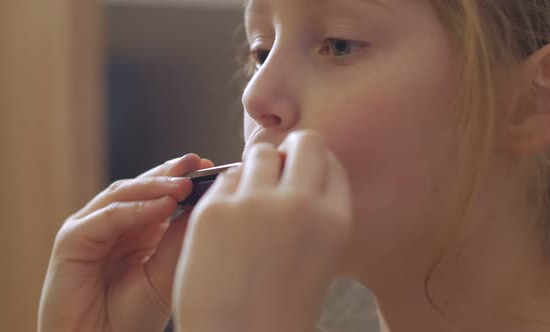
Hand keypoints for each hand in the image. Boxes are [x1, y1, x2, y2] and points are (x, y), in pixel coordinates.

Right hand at [38, 154, 213, 331]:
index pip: (161, 193)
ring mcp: (92, 227)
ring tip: (185, 182)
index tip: (213, 167)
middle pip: (143, 186)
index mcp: (139, 229)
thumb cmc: (132, 316)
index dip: (183, 178)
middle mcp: (115, 223)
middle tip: (198, 163)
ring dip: (156, 186)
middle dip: (171, 172)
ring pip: (124, 193)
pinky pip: (108, 216)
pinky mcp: (73, 238)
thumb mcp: (166, 273)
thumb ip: (180, 238)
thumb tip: (209, 202)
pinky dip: (136, 209)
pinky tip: (164, 205)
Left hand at [173, 131, 353, 331]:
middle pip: (305, 142)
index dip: (313, 164)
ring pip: (259, 153)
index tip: (299, 172)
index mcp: (335, 221)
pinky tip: (224, 224)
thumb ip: (316, 213)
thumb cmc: (279, 307)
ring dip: (256, 169)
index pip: (331, 162)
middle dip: (291, 151)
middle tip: (276, 171)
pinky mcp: (214, 211)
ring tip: (248, 201)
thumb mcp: (320, 258)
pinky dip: (226, 194)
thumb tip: (296, 167)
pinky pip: (224, 180)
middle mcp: (301, 205)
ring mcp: (256, 205)